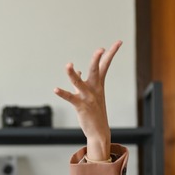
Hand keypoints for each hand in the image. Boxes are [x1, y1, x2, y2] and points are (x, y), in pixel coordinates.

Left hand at [54, 40, 121, 161]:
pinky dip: (63, 93)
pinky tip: (56, 89)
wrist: (98, 132)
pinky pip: (70, 98)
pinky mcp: (81, 106)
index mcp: (98, 84)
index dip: (111, 53)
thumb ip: (83, 81)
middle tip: (100, 49)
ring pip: (79, 83)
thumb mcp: (91, 94)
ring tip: (68, 65)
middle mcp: (95, 89)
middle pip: (96, 71)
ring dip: (73, 75)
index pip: (105, 65)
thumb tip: (79, 71)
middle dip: (97, 59)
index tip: (118, 42)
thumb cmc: (94, 111)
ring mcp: (88, 97)